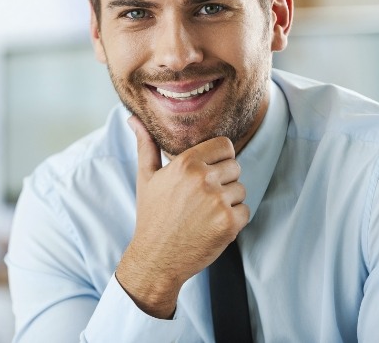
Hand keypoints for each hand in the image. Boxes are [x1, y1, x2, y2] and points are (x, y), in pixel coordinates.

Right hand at [115, 115, 249, 318]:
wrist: (156, 258)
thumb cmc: (152, 215)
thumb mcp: (146, 177)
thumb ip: (146, 144)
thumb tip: (133, 119)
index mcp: (185, 163)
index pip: (225, 145)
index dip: (219, 158)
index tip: (209, 171)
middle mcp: (203, 178)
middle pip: (235, 166)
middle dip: (224, 179)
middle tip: (204, 196)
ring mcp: (218, 201)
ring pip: (241, 189)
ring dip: (229, 200)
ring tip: (205, 212)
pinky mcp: (229, 223)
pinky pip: (245, 210)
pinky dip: (234, 219)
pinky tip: (212, 225)